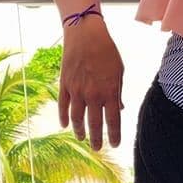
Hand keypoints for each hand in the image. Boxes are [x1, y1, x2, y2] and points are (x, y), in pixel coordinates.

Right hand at [58, 16, 124, 150]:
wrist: (85, 34)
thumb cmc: (106, 51)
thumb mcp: (119, 71)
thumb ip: (118, 91)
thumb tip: (120, 108)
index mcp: (109, 91)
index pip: (113, 120)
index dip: (114, 135)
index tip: (115, 144)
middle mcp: (93, 94)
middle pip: (95, 124)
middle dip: (97, 139)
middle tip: (97, 148)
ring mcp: (77, 91)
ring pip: (77, 118)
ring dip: (79, 131)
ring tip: (82, 138)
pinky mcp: (64, 85)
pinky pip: (63, 106)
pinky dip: (63, 117)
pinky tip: (65, 125)